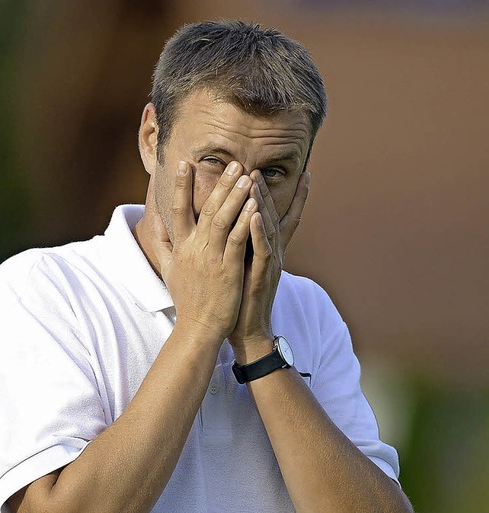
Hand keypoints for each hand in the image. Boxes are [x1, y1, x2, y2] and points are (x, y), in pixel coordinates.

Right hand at [153, 160, 257, 343]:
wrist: (198, 326)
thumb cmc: (187, 299)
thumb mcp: (167, 270)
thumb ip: (162, 245)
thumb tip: (154, 224)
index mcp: (181, 248)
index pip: (177, 210)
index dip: (180, 187)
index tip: (184, 164)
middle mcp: (193, 249)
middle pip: (205, 209)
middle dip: (219, 184)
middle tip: (233, 163)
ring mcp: (210, 258)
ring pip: (222, 220)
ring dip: (234, 196)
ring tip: (246, 175)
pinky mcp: (227, 269)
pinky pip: (236, 240)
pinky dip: (245, 220)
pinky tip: (254, 204)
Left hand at [229, 171, 310, 353]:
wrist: (245, 328)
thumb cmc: (239, 297)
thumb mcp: (241, 265)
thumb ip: (240, 244)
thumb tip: (230, 225)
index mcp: (266, 249)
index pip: (279, 216)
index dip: (288, 195)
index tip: (300, 171)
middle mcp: (272, 252)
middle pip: (271, 215)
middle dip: (265, 191)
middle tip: (257, 167)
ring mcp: (269, 263)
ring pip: (266, 228)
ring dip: (261, 204)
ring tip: (254, 181)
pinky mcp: (262, 276)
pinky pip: (261, 251)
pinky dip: (258, 233)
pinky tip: (253, 216)